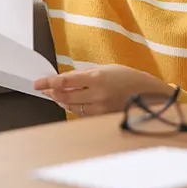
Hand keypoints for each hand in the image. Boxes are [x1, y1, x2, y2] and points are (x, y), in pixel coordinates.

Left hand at [33, 64, 173, 116]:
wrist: (148, 94)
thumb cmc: (128, 78)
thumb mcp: (106, 69)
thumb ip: (84, 74)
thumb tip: (64, 79)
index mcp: (97, 78)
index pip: (65, 81)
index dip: (48, 82)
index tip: (37, 83)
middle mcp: (97, 94)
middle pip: (65, 96)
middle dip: (52, 93)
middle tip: (44, 90)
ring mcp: (100, 108)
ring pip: (72, 107)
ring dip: (61, 101)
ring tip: (55, 95)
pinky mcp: (102, 118)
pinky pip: (82, 114)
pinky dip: (74, 107)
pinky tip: (71, 102)